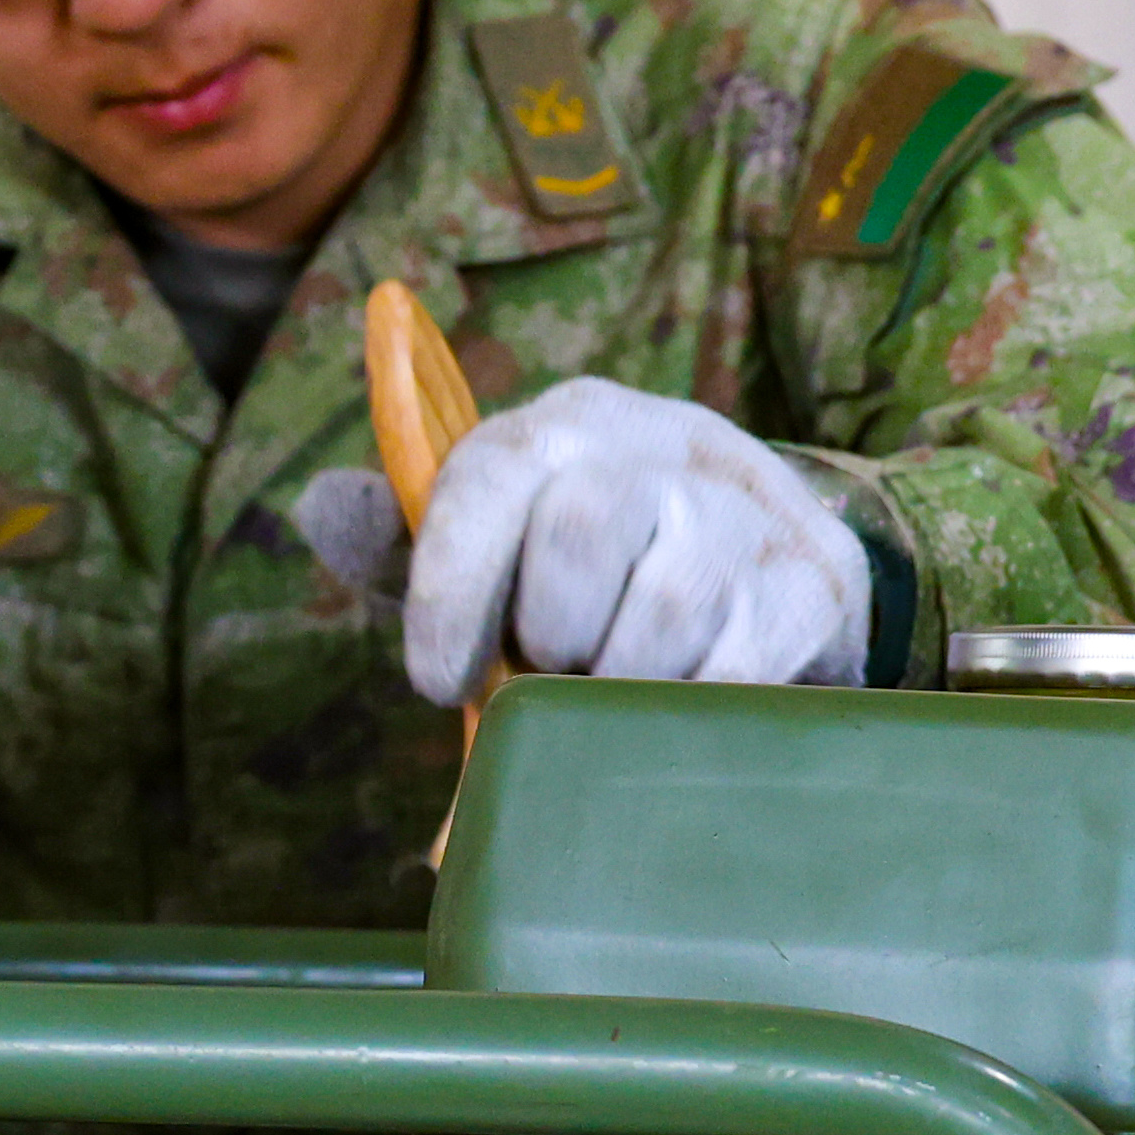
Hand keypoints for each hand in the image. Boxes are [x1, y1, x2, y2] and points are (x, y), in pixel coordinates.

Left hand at [296, 378, 869, 698]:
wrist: (755, 565)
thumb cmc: (583, 570)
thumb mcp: (484, 542)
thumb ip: (397, 536)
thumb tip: (320, 508)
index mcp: (562, 426)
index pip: (490, 480)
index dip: (451, 591)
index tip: (438, 684)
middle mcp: (659, 444)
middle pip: (584, 529)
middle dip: (553, 630)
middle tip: (557, 666)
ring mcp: (747, 509)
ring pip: (667, 602)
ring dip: (622, 676)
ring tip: (618, 685)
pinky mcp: (814, 581)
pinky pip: (744, 660)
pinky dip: (693, 706)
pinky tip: (680, 707)